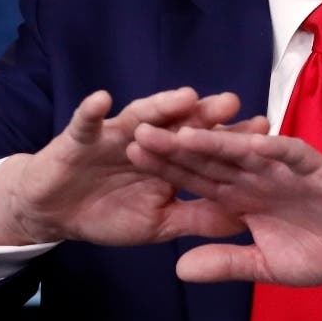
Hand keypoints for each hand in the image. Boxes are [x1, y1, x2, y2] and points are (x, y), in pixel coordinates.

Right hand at [0, 87, 268, 246]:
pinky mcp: (79, 137)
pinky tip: (103, 100)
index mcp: (169, 158)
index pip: (205, 145)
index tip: (265, 132)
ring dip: (160, 106)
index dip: (232, 140)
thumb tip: (245, 220)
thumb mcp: (159, 223)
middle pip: (180, 122)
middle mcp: (147, 138)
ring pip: (140, 116)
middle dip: (205, 114)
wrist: (55, 212)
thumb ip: (198, 218)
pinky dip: (92, 111)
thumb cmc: (109, 212)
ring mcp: (114, 134)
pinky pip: (86, 122)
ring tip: (184, 97)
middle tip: (232, 103)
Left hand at [126, 125, 321, 284]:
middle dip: (175, 147)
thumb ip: (225, 262)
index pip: (198, 179)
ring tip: (180, 132)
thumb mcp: (266, 266)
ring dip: (214, 140)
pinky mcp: (313, 166)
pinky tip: (248, 139)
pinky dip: (270, 146)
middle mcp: (257, 176)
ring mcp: (284, 168)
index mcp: (243, 196)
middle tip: (136, 133)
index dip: (167, 170)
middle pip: (210, 158)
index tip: (130, 161)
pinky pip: (289, 153)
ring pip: (243, 149)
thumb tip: (179, 268)